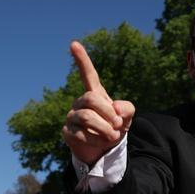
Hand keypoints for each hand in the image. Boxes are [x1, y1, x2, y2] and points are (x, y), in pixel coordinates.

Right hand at [62, 41, 134, 164]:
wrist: (105, 150)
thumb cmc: (115, 128)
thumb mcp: (127, 118)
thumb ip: (127, 108)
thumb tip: (115, 108)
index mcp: (95, 94)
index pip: (88, 74)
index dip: (82, 59)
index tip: (74, 44)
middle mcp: (80, 102)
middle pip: (90, 99)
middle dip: (107, 112)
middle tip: (118, 124)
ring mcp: (72, 116)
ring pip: (85, 116)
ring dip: (104, 127)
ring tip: (113, 135)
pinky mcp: (67, 131)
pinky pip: (80, 133)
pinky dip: (97, 139)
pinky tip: (104, 142)